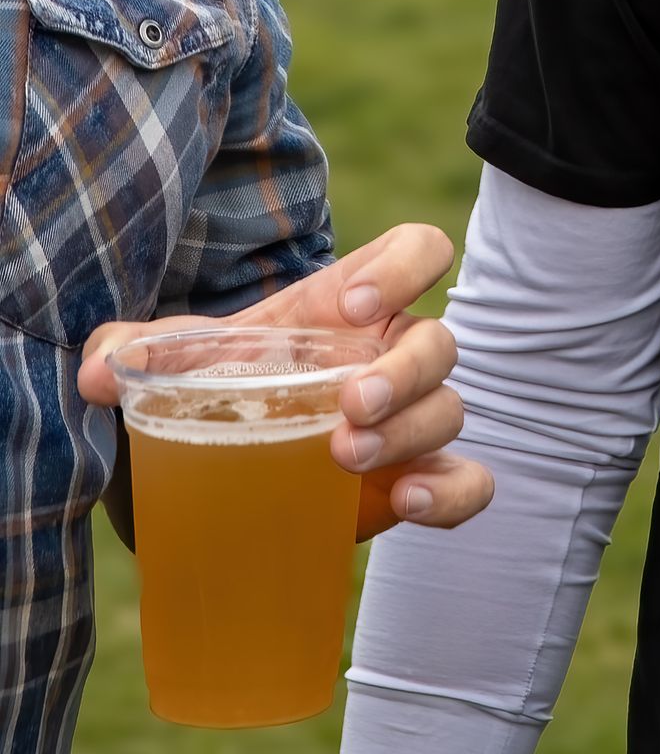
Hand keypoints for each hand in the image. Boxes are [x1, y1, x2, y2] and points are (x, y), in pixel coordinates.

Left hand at [79, 223, 494, 538]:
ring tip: (345, 459)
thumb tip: (96, 371)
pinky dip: (452, 491)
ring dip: (409, 432)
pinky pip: (469, 481)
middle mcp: (391, 354)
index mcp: (351, 304)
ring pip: (450, 407)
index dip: (406, 266)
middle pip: (438, 340)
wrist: (216, 470)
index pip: (418, 250)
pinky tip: (409, 503)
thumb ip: (134, 350)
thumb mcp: (173, 361)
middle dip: (403, 373)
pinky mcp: (413, 480)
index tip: (355, 304)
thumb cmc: (213, 389)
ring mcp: (409, 419)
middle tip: (346, 408)